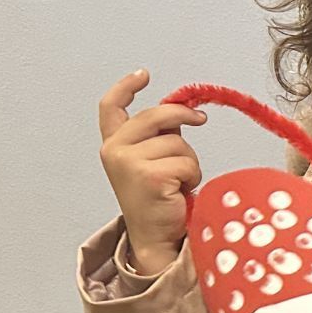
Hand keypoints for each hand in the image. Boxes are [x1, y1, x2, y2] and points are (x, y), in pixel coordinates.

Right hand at [98, 69, 205, 273]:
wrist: (155, 237)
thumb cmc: (159, 200)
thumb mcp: (152, 162)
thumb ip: (158, 137)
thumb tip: (183, 112)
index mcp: (113, 144)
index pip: (110, 107)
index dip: (125, 87)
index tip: (143, 74)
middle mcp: (114, 151)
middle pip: (156, 115)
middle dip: (183, 115)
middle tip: (201, 119)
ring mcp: (128, 162)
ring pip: (178, 143)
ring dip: (189, 161)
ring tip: (179, 182)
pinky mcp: (149, 176)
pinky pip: (186, 162)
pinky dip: (192, 176)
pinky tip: (181, 192)